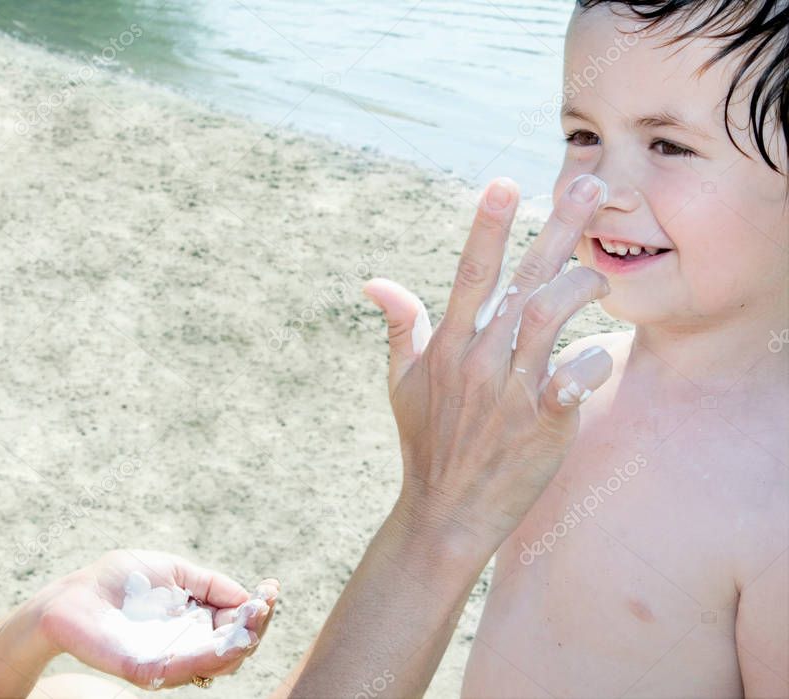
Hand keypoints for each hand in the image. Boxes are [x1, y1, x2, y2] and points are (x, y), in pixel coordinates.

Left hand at [33, 549, 278, 690]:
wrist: (74, 597)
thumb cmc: (121, 579)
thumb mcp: (176, 571)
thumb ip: (211, 584)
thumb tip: (248, 597)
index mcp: (197, 620)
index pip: (238, 623)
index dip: (260, 609)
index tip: (272, 590)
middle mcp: (189, 644)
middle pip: (237, 646)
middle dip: (257, 626)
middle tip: (264, 605)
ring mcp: (172, 660)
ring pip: (220, 662)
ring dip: (242, 643)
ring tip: (252, 619)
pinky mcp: (150, 671)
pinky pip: (187, 669)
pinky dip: (211, 656)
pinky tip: (227, 638)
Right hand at [364, 174, 612, 550]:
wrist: (444, 512)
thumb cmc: (425, 442)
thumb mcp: (400, 381)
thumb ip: (400, 325)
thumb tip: (376, 281)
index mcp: (448, 345)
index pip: (469, 274)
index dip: (487, 226)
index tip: (504, 183)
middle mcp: (478, 360)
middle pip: (522, 280)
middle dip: (558, 227)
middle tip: (592, 182)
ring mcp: (509, 392)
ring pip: (549, 317)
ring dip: (580, 286)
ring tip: (601, 272)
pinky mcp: (541, 425)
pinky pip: (573, 381)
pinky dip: (591, 363)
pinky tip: (599, 354)